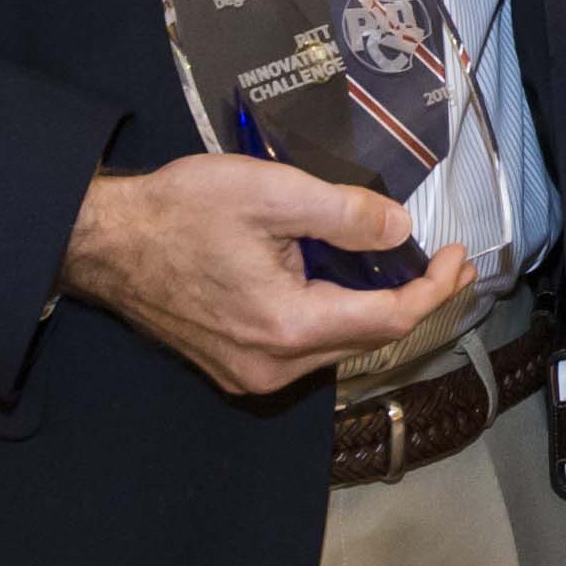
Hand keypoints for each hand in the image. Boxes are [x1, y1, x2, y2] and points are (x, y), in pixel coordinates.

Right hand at [59, 158, 472, 397]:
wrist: (104, 241)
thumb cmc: (179, 212)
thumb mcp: (272, 193)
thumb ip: (345, 214)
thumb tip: (401, 230)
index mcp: (288, 328)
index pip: (388, 319)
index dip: (434, 290)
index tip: (460, 258)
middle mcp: (272, 367)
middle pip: (366, 339)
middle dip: (412, 299)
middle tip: (447, 263)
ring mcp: (249, 372)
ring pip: (336, 346)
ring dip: (372, 307)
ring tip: (402, 267)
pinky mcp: (232, 365)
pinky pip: (303, 347)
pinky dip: (333, 314)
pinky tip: (344, 281)